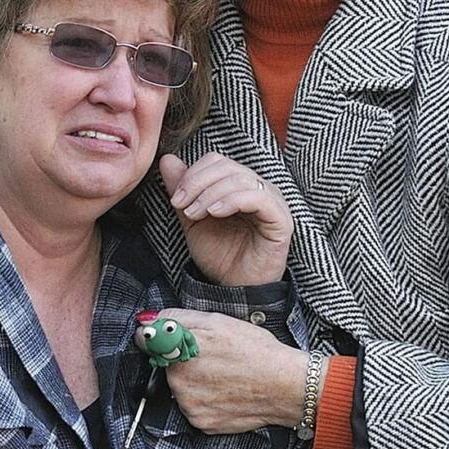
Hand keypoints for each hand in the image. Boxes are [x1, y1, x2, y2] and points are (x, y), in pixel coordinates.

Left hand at [158, 308, 314, 432]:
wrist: (285, 385)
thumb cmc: (255, 349)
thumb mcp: (216, 320)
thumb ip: (176, 318)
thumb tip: (147, 320)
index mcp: (177, 349)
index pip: (145, 340)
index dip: (156, 336)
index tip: (166, 338)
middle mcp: (177, 379)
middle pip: (165, 366)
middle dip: (181, 360)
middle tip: (211, 357)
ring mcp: (187, 404)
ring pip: (180, 388)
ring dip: (193, 382)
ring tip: (222, 375)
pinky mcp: (199, 422)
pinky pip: (193, 407)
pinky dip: (205, 400)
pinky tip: (225, 391)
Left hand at [160, 153, 292, 285]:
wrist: (234, 289)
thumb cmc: (219, 255)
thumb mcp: (193, 220)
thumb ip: (183, 190)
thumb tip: (167, 160)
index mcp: (239, 186)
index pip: (217, 161)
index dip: (193, 174)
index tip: (176, 199)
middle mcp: (258, 189)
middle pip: (227, 166)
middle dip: (197, 183)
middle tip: (181, 205)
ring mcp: (272, 202)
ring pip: (240, 178)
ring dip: (210, 193)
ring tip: (194, 214)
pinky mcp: (281, 219)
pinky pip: (259, 197)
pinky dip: (232, 200)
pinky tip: (214, 213)